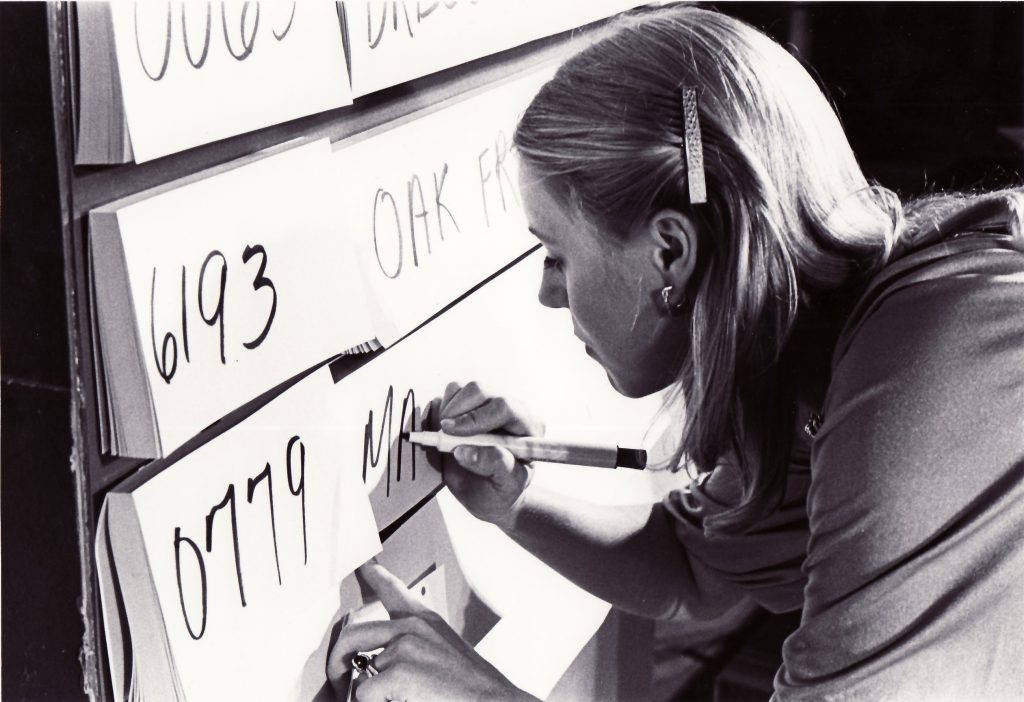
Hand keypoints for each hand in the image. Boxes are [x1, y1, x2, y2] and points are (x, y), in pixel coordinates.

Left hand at [327, 562, 535, 701]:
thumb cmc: (473, 689)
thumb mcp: (446, 655)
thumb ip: (415, 650)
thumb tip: (381, 662)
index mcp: (426, 622)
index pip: (394, 591)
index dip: (374, 576)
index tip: (364, 565)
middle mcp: (412, 628)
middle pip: (353, 634)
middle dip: (338, 660)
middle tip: (340, 681)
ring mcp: (405, 646)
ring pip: (358, 671)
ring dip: (363, 692)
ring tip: (382, 700)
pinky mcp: (400, 670)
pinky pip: (363, 693)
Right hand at [425, 381, 542, 528]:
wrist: (486, 492)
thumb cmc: (500, 490)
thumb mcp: (505, 487)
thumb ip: (493, 467)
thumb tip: (466, 451)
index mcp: (527, 427)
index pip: (505, 408)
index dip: (476, 419)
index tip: (454, 435)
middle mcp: (509, 409)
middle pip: (481, 391)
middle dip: (457, 413)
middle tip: (445, 435)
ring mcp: (488, 402)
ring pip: (464, 389)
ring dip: (448, 412)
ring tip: (448, 438)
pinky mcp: (468, 402)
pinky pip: (452, 391)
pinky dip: (442, 408)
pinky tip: (446, 431)